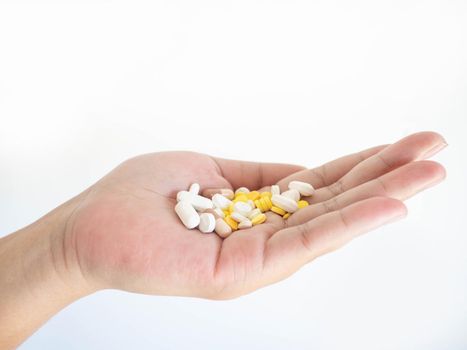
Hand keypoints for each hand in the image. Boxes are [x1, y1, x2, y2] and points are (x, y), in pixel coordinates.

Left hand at [62, 131, 445, 298]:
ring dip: (382, 197)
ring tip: (430, 172)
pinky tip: (388, 204)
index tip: (407, 144)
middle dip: (389, 177)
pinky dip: (347, 222)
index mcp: (261, 212)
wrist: (92, 227)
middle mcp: (267, 239)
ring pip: (330, 225)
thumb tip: (305, 173)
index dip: (366, 165)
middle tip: (438, 152)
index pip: (323, 188)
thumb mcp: (214, 173)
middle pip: (336, 204)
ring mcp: (257, 259)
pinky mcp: (241, 272)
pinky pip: (302, 243)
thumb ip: (260, 178)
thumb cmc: (146, 196)